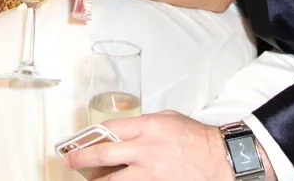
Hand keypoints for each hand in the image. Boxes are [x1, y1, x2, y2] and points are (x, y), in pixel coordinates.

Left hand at [63, 112, 233, 180]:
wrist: (223, 159)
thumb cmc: (198, 138)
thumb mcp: (168, 119)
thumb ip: (144, 125)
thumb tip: (125, 131)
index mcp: (148, 128)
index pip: (110, 129)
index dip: (91, 136)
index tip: (81, 141)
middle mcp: (146, 150)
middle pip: (103, 154)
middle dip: (82, 158)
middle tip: (69, 161)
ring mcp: (151, 173)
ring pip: (114, 179)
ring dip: (98, 180)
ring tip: (89, 179)